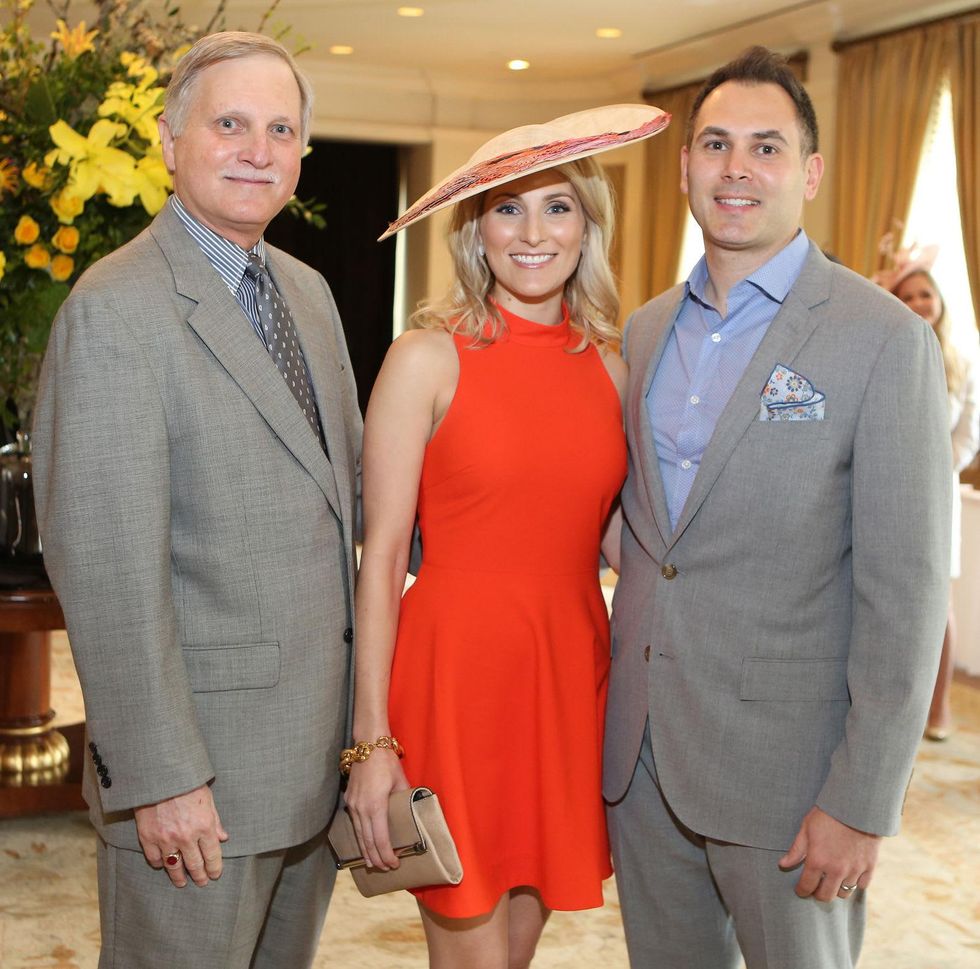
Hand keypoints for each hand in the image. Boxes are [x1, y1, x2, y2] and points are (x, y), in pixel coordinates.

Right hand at [135, 784, 228, 887]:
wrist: (161, 776)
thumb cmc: (188, 784)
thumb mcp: (208, 799)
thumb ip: (215, 821)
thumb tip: (223, 838)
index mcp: (204, 826)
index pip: (212, 856)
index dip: (215, 868)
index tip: (215, 875)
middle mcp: (186, 837)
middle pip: (195, 865)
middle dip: (200, 876)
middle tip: (202, 882)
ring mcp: (165, 839)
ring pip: (174, 867)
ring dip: (179, 877)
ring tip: (182, 882)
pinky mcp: (148, 838)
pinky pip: (155, 859)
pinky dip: (160, 864)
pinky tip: (164, 865)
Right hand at [343, 751, 409, 871]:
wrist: (368, 745)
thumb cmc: (387, 762)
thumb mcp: (401, 781)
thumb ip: (405, 799)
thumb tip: (412, 812)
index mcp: (375, 805)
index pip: (380, 838)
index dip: (387, 854)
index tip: (394, 864)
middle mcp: (361, 808)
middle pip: (367, 841)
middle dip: (376, 858)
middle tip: (385, 869)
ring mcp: (352, 805)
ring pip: (358, 835)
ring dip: (366, 851)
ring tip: (373, 864)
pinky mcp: (348, 800)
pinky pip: (354, 824)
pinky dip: (359, 837)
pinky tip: (363, 845)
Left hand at [779, 806, 880, 900]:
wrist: (856, 807)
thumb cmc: (827, 815)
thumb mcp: (806, 828)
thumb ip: (796, 850)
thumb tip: (782, 865)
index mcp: (817, 860)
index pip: (807, 886)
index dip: (802, 891)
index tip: (800, 890)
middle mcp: (836, 870)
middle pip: (826, 896)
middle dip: (818, 894)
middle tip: (815, 888)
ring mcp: (854, 870)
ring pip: (844, 893)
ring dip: (836, 889)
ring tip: (831, 880)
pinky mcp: (869, 867)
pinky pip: (862, 885)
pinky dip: (855, 883)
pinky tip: (849, 875)